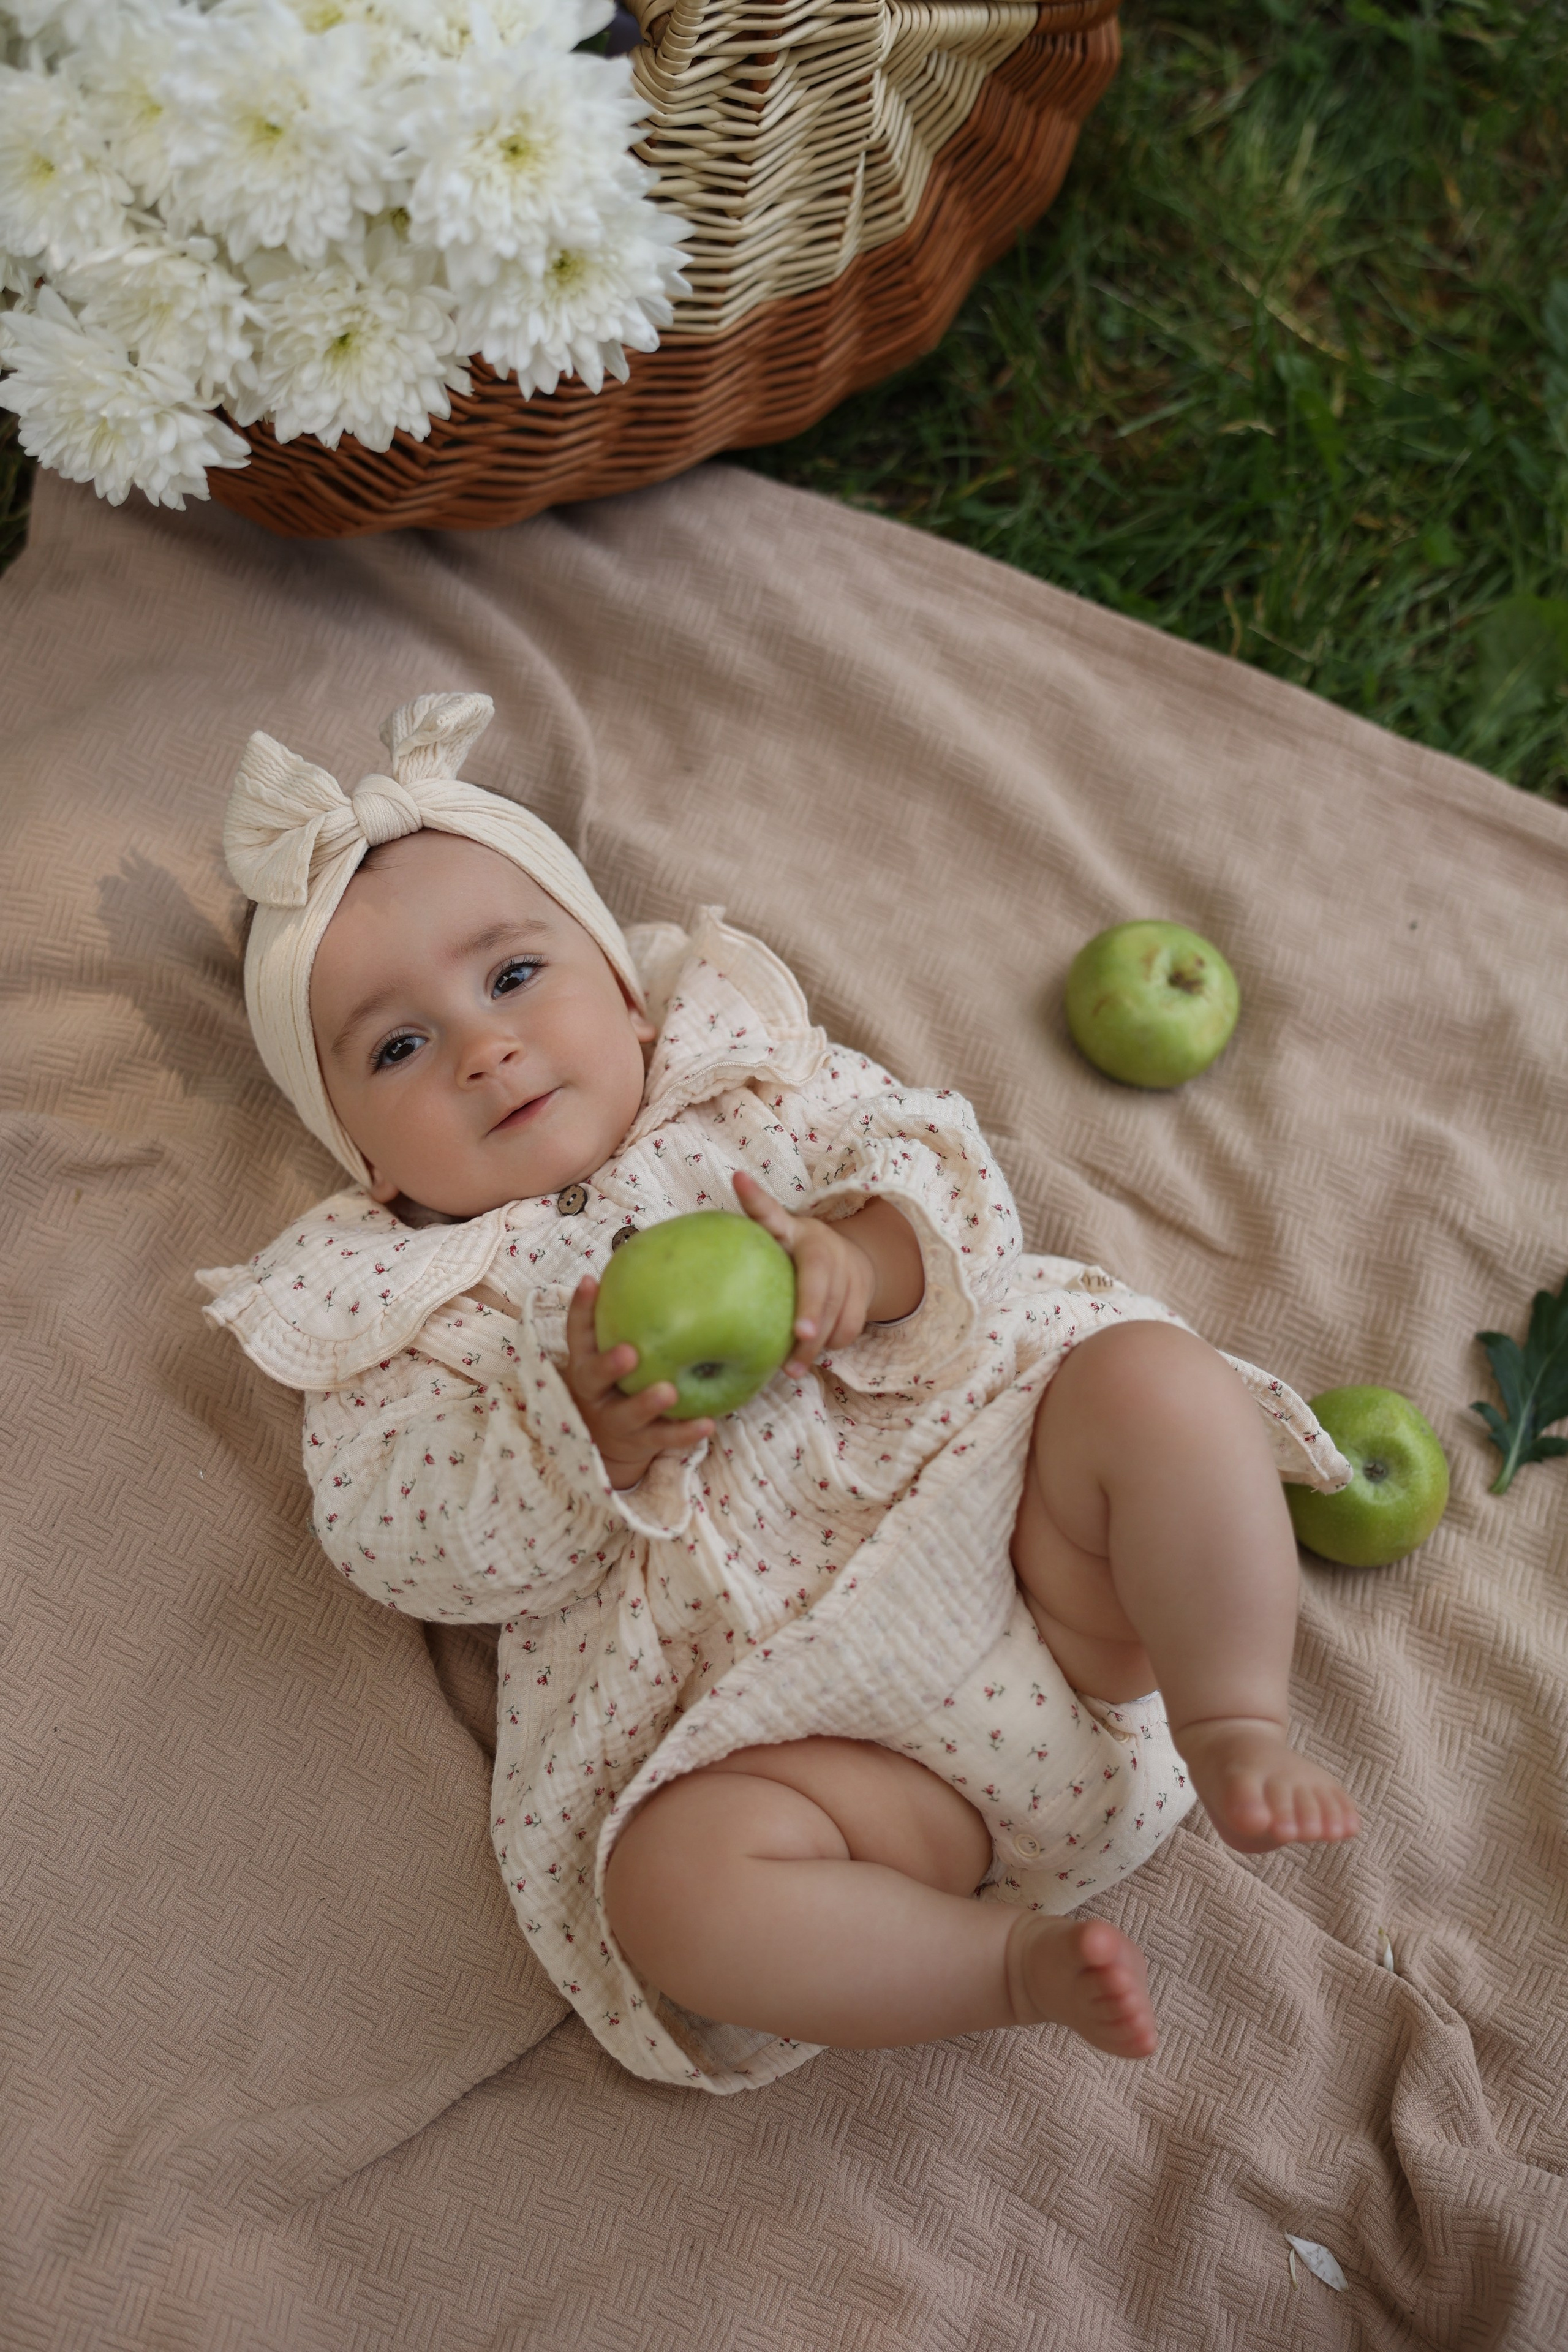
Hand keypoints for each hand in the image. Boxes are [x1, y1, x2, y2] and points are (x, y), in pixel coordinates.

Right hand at [563, 1274, 712, 1491]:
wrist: (608, 1441)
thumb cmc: (617, 1379)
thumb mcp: (610, 1349)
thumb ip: (625, 1317)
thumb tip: (657, 1260)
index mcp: (585, 1362)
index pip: (577, 1333)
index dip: (580, 1309)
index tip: (589, 1282)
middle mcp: (595, 1391)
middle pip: (593, 1378)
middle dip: (609, 1365)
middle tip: (630, 1352)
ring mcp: (616, 1419)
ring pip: (628, 1415)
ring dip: (647, 1403)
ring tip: (670, 1391)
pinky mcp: (640, 1442)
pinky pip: (663, 1439)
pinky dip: (684, 1432)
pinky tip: (708, 1423)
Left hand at [733, 1170, 884, 1378]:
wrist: (847, 1255)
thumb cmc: (796, 1247)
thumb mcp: (779, 1226)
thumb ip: (759, 1210)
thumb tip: (737, 1177)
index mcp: (798, 1230)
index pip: (776, 1218)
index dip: (760, 1206)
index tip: (741, 1186)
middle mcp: (829, 1250)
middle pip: (822, 1287)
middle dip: (811, 1316)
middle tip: (793, 1348)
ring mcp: (851, 1274)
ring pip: (839, 1314)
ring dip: (817, 1346)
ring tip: (792, 1369)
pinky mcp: (864, 1296)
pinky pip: (850, 1328)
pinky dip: (832, 1344)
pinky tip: (813, 1355)